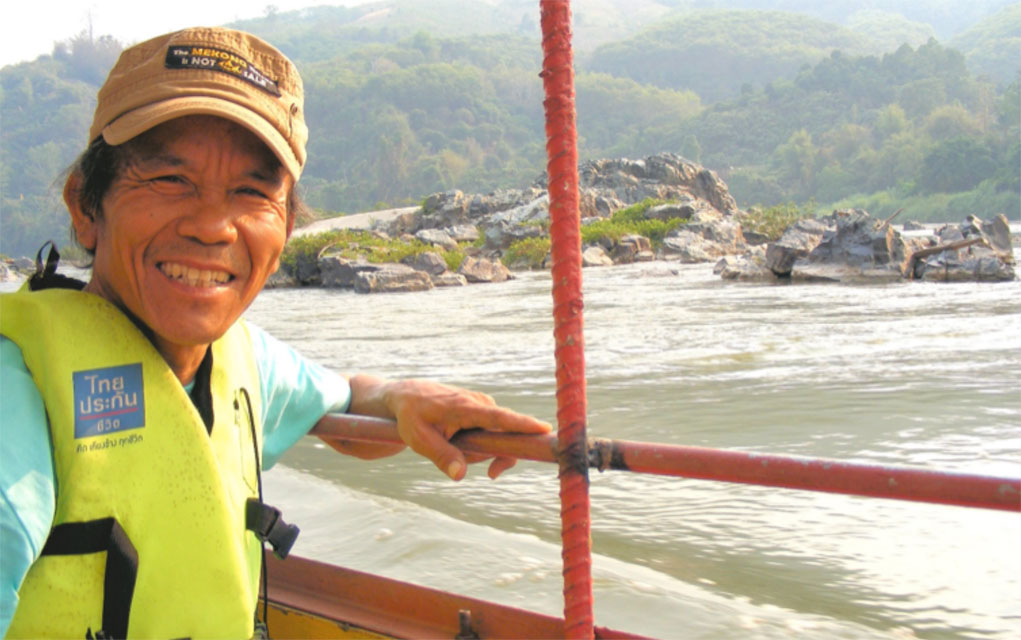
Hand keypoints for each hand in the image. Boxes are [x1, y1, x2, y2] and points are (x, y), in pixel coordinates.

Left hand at [348, 375, 551, 479]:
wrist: (406, 396)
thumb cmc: (411, 417)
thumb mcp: (419, 440)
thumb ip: (442, 456)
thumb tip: (460, 475)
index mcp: (467, 408)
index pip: (500, 418)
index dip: (523, 424)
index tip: (545, 429)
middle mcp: (481, 404)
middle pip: (507, 434)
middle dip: (498, 456)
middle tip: (491, 474)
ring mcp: (483, 406)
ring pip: (498, 437)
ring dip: (482, 451)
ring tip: (454, 446)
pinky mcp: (483, 410)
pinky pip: (493, 433)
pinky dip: (481, 445)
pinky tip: (460, 444)